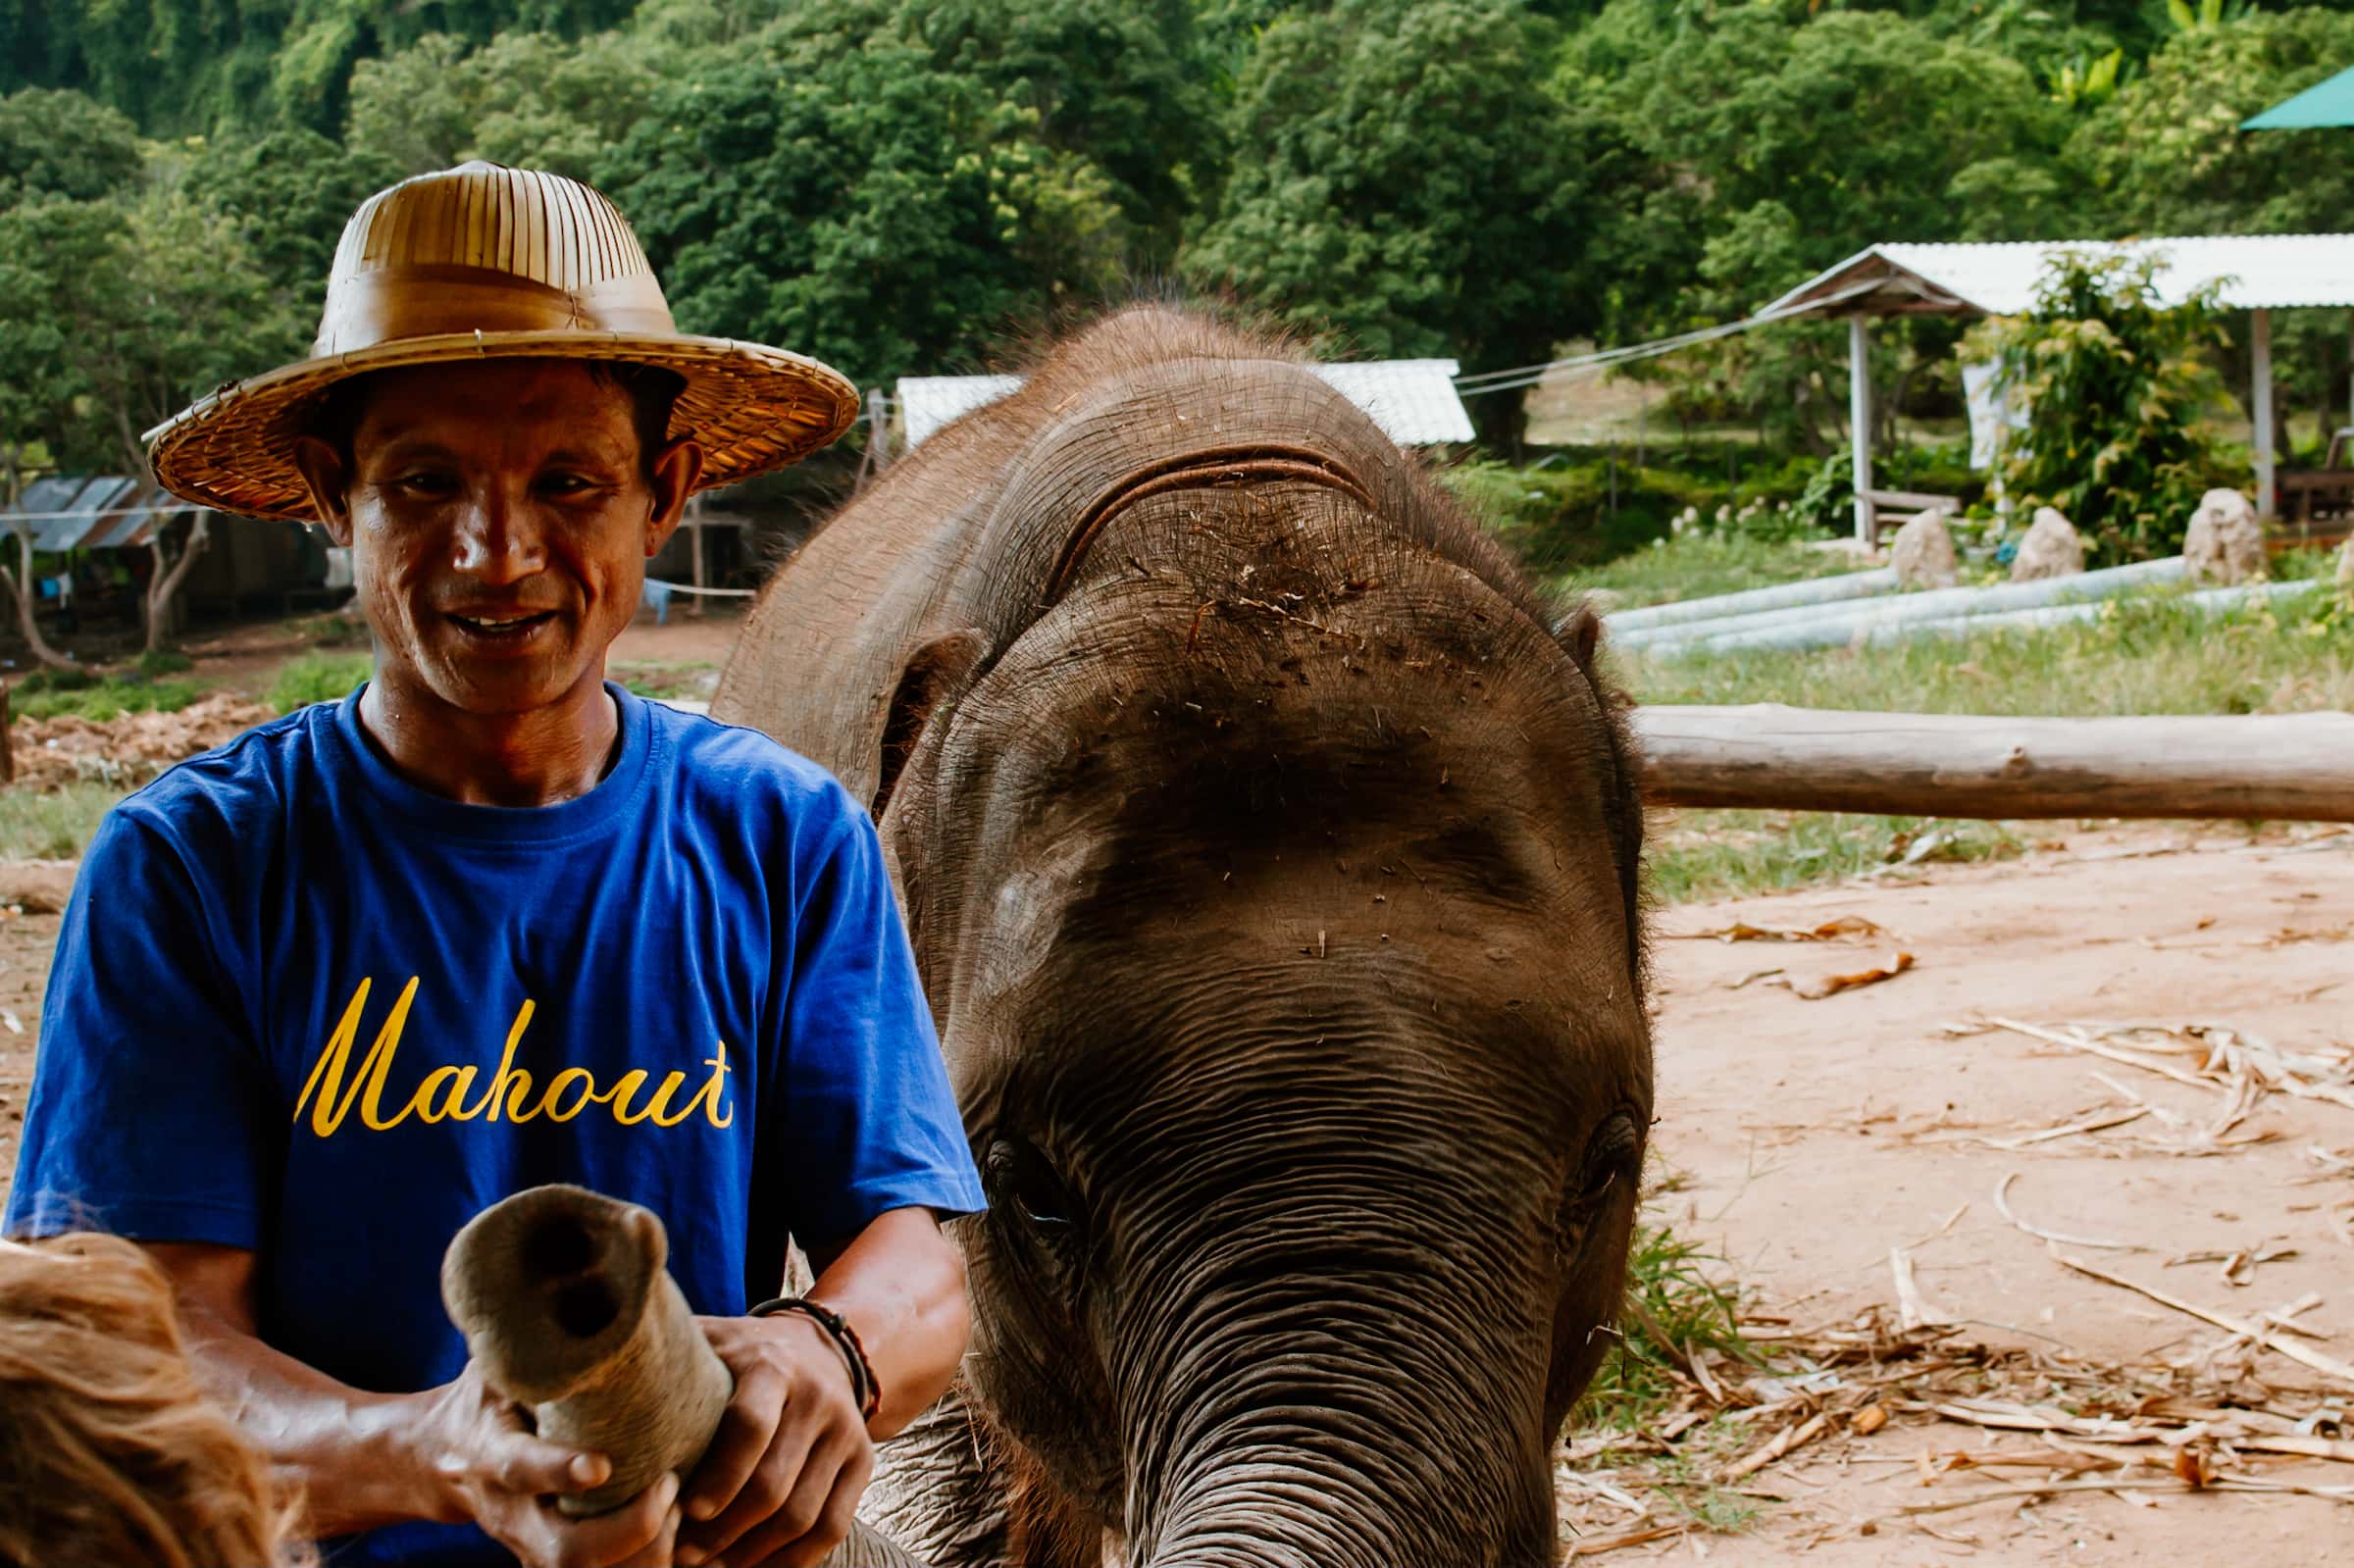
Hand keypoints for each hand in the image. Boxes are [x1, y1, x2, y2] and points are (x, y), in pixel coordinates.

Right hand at [413, 1359, 685, 1567]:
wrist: (441, 1459)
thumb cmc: (485, 1396)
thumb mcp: (498, 1362)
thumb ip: (536, 1339)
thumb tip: (592, 1279)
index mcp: (491, 1454)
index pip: (521, 1469)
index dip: (559, 1470)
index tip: (602, 1464)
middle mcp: (512, 1513)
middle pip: (567, 1552)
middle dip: (630, 1529)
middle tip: (671, 1485)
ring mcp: (532, 1546)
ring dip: (648, 1551)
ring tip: (682, 1502)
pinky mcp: (554, 1562)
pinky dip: (650, 1561)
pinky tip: (679, 1527)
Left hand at [677, 1312, 875, 1567]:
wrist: (817, 1348)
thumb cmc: (737, 1355)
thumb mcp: (707, 1341)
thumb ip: (661, 1355)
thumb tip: (587, 1362)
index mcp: (772, 1365)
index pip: (751, 1426)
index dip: (719, 1475)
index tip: (687, 1510)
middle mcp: (817, 1397)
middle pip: (775, 1485)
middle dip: (725, 1531)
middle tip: (683, 1554)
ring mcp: (845, 1431)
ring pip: (803, 1515)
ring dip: (752, 1553)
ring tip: (710, 1565)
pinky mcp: (862, 1461)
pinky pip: (832, 1528)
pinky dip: (792, 1560)